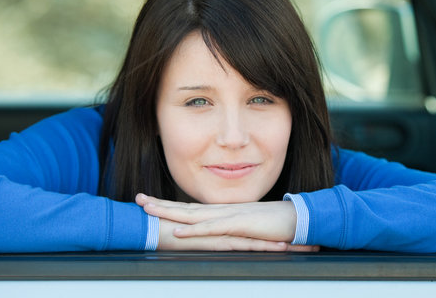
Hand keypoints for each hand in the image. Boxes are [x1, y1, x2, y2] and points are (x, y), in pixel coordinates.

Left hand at [136, 194, 317, 251]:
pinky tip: (179, 231)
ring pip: (194, 214)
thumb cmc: (276, 226)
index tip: (150, 203)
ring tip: (149, 211)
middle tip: (138, 201)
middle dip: (161, 204)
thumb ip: (233, 230)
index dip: (170, 205)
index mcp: (224, 211)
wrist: (297, 220)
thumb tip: (219, 235)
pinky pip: (213, 228)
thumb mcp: (248, 228)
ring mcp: (230, 215)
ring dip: (170, 212)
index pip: (191, 208)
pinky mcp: (239, 224)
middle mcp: (223, 210)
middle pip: (186, 207)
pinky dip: (194, 229)